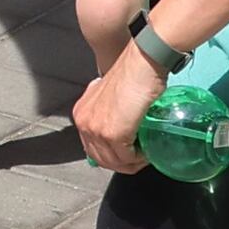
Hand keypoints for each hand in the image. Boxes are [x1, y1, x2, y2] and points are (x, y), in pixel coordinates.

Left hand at [73, 43, 166, 172]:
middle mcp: (84, 122)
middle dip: (122, 163)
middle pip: (101, 159)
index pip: (92, 148)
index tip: (128, 154)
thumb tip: (120, 128)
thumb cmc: (133, 76)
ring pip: (113, 162)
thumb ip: (108, 112)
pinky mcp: (113, 134)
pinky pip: (126, 159)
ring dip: (131, 163)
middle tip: (139, 159)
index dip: (112, 155)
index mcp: (82, 113)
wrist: (141, 65)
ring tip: (145, 156)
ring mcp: (97, 129)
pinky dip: (138, 160)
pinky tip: (146, 152)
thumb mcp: (111, 96)